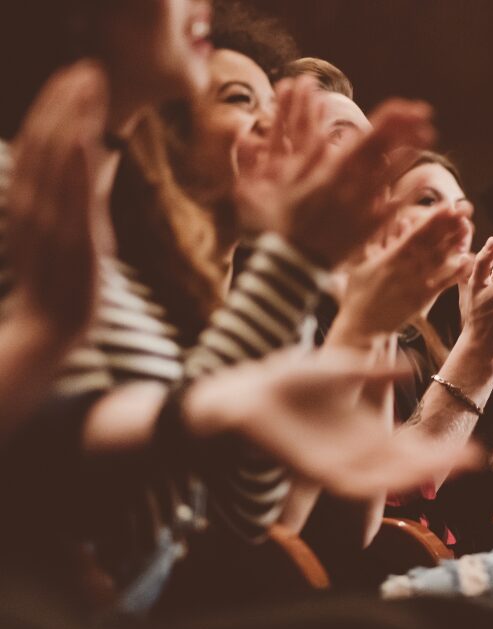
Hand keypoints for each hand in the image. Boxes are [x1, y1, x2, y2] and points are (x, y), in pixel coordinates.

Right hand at [5, 61, 108, 343]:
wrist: (52, 327)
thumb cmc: (63, 278)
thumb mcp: (70, 226)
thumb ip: (76, 193)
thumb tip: (94, 158)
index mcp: (29, 200)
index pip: (40, 143)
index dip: (55, 107)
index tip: (76, 76)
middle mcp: (33, 204)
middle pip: (46, 142)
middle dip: (66, 102)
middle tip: (88, 68)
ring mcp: (51, 222)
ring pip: (56, 160)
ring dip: (72, 119)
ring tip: (88, 86)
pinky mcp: (73, 241)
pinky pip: (72, 197)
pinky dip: (76, 164)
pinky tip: (85, 135)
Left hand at [184, 350, 481, 498]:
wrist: (235, 393)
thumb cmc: (283, 382)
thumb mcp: (339, 370)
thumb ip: (373, 372)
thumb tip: (412, 366)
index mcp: (363, 433)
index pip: (411, 446)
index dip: (441, 447)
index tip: (474, 448)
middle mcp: (354, 453)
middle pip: (405, 465)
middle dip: (439, 463)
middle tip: (476, 458)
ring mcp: (334, 464)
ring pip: (383, 478)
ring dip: (415, 474)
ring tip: (446, 464)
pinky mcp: (310, 469)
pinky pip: (349, 483)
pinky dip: (374, 481)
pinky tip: (397, 479)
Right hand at [243, 79, 435, 266]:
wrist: (292, 265)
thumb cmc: (280, 222)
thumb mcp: (278, 183)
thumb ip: (291, 155)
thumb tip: (297, 132)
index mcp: (332, 170)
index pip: (368, 137)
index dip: (393, 119)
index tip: (409, 107)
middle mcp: (352, 186)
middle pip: (386, 151)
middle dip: (407, 129)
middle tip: (425, 114)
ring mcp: (362, 207)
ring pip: (393, 175)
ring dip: (410, 153)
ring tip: (426, 137)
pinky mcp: (369, 228)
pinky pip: (394, 208)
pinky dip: (409, 192)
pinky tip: (423, 179)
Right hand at [329, 201, 474, 342]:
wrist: (362, 328)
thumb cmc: (358, 294)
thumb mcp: (360, 263)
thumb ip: (374, 241)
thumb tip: (387, 219)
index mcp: (389, 258)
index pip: (414, 235)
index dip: (431, 220)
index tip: (446, 206)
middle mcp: (405, 269)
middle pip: (431, 244)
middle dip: (447, 226)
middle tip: (464, 211)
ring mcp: (415, 285)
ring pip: (439, 261)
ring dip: (454, 244)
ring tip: (468, 229)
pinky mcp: (422, 300)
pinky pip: (442, 284)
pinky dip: (455, 272)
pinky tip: (468, 260)